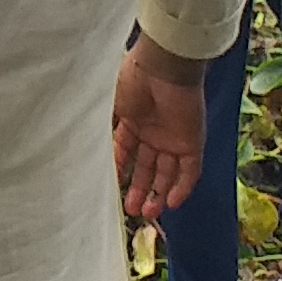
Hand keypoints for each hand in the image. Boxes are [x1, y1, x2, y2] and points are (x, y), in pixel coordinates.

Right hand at [113, 39, 209, 221]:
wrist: (162, 67)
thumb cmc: (133, 80)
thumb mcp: (110, 106)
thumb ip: (103, 128)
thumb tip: (89, 149)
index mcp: (134, 121)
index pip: (127, 152)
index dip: (120, 171)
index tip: (112, 188)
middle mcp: (154, 132)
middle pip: (148, 166)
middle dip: (140, 188)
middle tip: (132, 209)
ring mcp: (174, 138)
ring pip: (168, 172)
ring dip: (159, 192)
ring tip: (148, 212)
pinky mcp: (192, 141)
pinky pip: (191, 170)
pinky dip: (183, 187)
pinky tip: (172, 203)